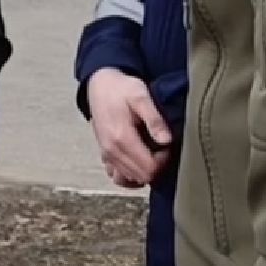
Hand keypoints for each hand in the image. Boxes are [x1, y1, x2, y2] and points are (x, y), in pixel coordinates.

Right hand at [86, 68, 171, 187]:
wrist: (99, 85)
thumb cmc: (121, 89)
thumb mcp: (141, 96)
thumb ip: (154, 119)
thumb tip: (167, 141)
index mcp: (122, 138)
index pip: (149, 168)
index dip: (164, 161)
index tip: (167, 145)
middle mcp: (112, 151)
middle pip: (142, 177)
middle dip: (157, 166)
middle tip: (161, 148)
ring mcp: (107, 155)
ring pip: (130, 179)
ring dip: (145, 171)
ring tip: (151, 153)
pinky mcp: (105, 155)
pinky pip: (118, 177)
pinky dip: (130, 174)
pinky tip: (139, 160)